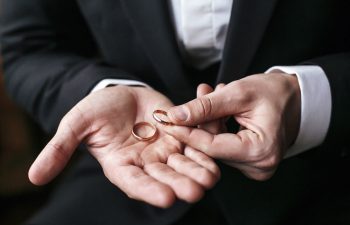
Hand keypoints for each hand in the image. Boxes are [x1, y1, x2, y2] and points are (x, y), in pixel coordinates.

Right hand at [28, 86, 219, 206]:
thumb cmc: (96, 110)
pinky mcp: (180, 136)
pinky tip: (215, 142)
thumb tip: (34, 177)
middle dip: (181, 184)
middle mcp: (146, 164)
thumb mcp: (76, 125)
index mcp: (121, 166)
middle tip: (195, 190)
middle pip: (165, 178)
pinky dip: (205, 142)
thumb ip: (60, 149)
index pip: (135, 183)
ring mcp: (165, 151)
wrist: (119, 94)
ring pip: (184, 163)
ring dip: (198, 169)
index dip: (149, 191)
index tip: (165, 197)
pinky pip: (195, 141)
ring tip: (211, 175)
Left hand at [161, 73, 300, 179]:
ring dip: (209, 120)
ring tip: (211, 94)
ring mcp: (254, 168)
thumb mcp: (238, 93)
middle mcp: (258, 166)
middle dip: (200, 120)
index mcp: (259, 150)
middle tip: (198, 93)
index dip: (185, 133)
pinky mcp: (250, 164)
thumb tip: (175, 116)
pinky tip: (219, 108)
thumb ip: (205, 107)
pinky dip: (217, 127)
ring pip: (215, 146)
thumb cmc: (273, 93)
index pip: (210, 146)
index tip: (165, 121)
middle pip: (211, 147)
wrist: (294, 98)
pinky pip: (222, 147)